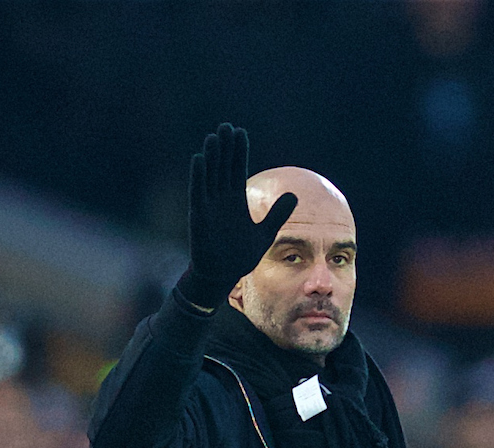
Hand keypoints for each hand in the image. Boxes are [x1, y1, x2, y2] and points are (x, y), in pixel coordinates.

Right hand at [178, 123, 297, 308]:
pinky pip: (198, 192)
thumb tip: (294, 195)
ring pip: (210, 175)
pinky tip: (200, 159)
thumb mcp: (265, 233)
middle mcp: (221, 200)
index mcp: (236, 202)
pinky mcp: (199, 216)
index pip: (237, 170)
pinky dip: (198, 176)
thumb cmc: (241, 255)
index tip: (241, 133)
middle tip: (227, 126)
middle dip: (225, 148)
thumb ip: (278, 214)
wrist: (223, 274)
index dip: (239, 152)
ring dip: (212, 157)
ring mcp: (209, 206)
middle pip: (223, 168)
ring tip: (214, 136)